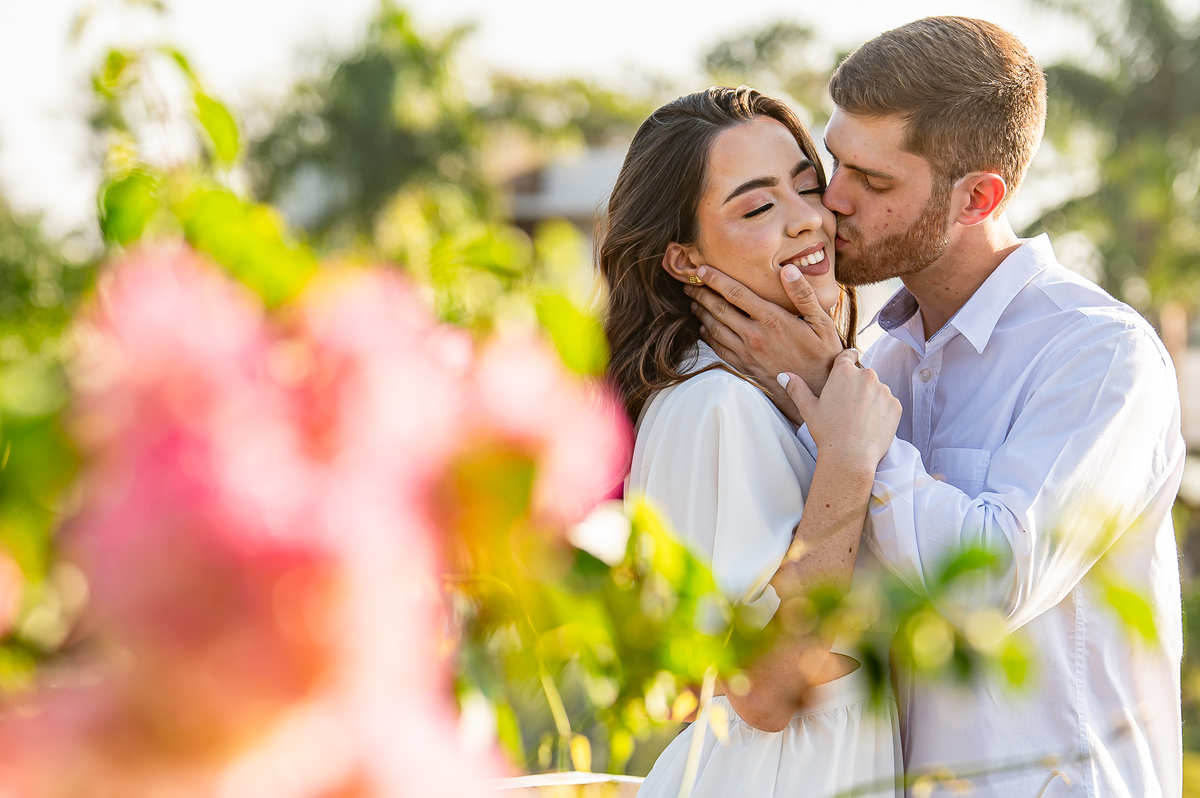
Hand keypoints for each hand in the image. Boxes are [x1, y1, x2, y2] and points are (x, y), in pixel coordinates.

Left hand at [685, 264, 842, 414]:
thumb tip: (787, 270)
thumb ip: (803, 295)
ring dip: (701, 313)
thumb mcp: (821, 322)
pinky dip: (708, 336)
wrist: (817, 390)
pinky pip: (719, 349)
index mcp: (772, 319)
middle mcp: (755, 336)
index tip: (701, 269)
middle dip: (701, 294)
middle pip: (719, 310)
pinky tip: (704, 328)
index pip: (736, 294)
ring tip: (693, 302)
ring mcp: (748, 353)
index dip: (716, 279)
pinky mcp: (745, 366)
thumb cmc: (822, 353)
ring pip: (715, 329)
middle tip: (689, 284)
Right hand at [777, 349, 900, 469]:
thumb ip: (797, 388)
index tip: (847, 367)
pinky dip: (882, 411)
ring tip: (859, 419)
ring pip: (877, 390)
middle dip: (857, 386)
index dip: (847, 360)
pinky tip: (871, 425)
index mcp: (844, 372)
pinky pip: (889, 404)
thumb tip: (783, 375)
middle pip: (863, 375)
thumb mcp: (808, 409)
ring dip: (871, 399)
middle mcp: (866, 376)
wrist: (850, 456)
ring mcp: (884, 390)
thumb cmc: (827, 432)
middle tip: (848, 407)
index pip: (848, 355)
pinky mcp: (895, 405)